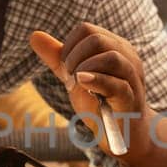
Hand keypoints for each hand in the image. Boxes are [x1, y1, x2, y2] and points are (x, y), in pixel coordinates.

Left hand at [30, 24, 148, 153]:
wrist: (123, 136)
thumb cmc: (101, 105)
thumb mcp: (75, 78)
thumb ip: (57, 58)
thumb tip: (34, 35)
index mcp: (114, 46)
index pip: (86, 30)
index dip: (69, 47)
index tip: (67, 69)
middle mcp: (127, 56)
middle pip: (96, 39)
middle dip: (73, 58)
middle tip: (70, 79)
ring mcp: (132, 78)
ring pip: (110, 57)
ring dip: (83, 69)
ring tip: (77, 84)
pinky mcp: (131, 99)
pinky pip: (115, 84)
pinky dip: (95, 80)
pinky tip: (82, 83)